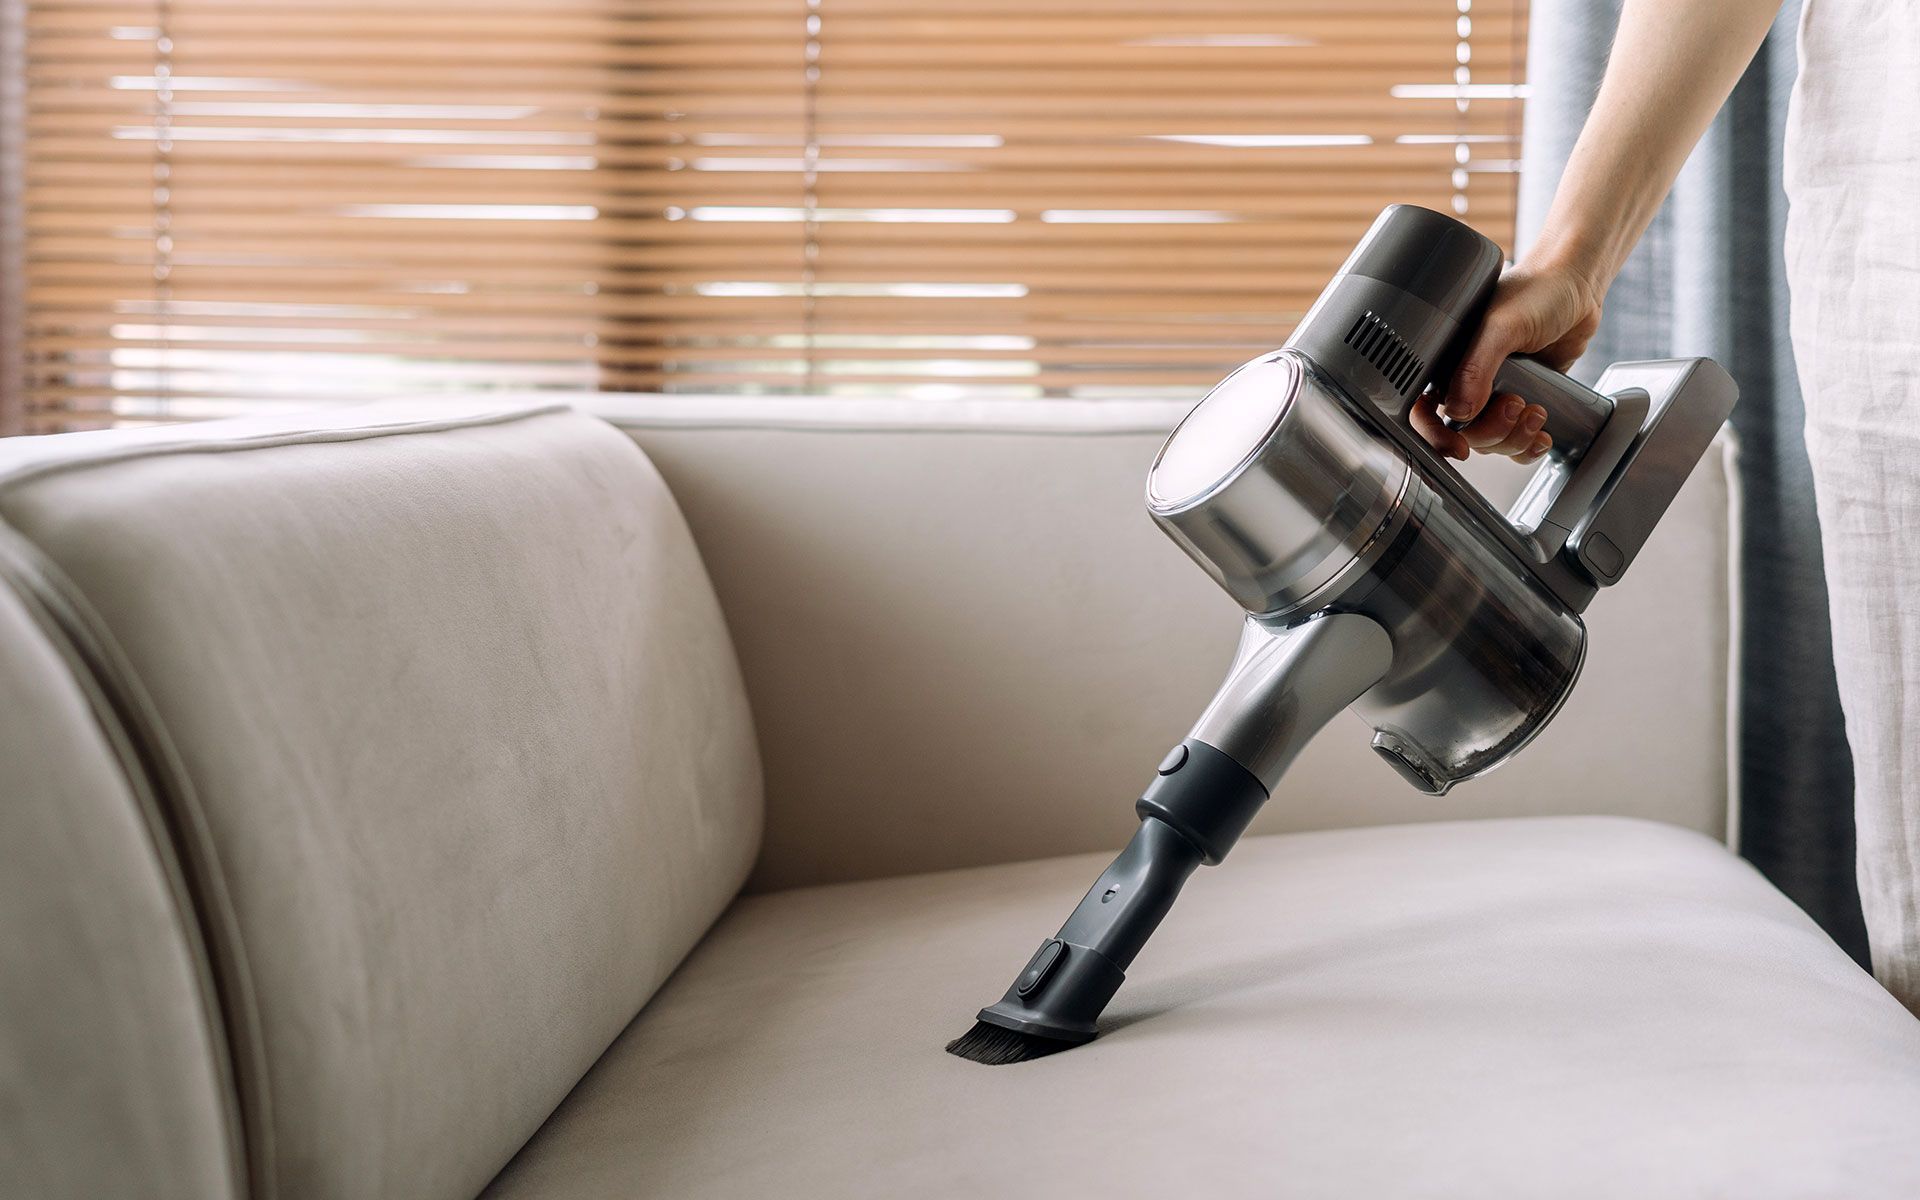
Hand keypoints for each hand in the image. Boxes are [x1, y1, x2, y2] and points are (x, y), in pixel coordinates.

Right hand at [1410, 256, 1605, 462]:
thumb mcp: (1501, 326)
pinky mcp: (1524, 398)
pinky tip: (1541, 432)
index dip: (1434, 434)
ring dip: (1515, 438)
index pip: (1425, 410)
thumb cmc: (1536, 291)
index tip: (1456, 446)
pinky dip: (1529, 445)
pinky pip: (1517, 440)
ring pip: (1492, 441)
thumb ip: (1476, 367)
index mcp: (1449, 361)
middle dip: (1492, 431)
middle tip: (1515, 405)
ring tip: (1536, 411)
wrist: (1577, 286)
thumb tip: (1460, 411)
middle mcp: (1469, 379)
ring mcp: (1497, 392)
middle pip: (1464, 433)